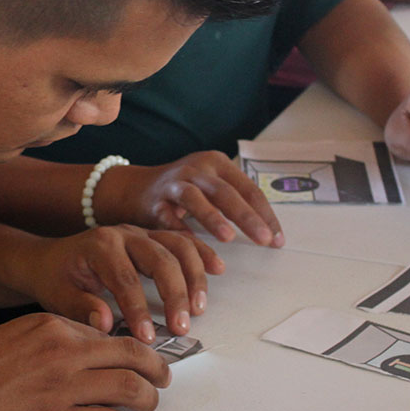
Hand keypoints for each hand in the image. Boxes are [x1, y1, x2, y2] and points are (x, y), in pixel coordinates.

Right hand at [0, 312, 170, 410]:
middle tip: (162, 379)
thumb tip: (90, 350)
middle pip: (133, 355)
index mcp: (51, 325)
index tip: (143, 356)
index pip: (109, 332)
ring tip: (147, 405)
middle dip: (157, 368)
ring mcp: (61, 389)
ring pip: (131, 389)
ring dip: (147, 399)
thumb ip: (51, 340)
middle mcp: (62, 352)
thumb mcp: (13, 336)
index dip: (133, 346)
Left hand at [14, 224, 222, 342]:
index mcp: (98, 246)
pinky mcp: (153, 237)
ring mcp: (141, 233)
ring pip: (178, 246)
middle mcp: (123, 233)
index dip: (138, 309)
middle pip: (159, 258)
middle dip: (174, 294)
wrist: (50, 259)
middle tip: (182, 327)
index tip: (148, 338)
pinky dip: (202, 254)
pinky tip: (217, 270)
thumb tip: (107, 324)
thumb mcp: (58, 297)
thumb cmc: (56, 279)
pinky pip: (183, 241)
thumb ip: (82, 308)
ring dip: (194, 277)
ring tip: (199, 308)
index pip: (125, 278)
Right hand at [100, 151, 284, 247]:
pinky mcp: (154, 202)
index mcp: (217, 164)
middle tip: (264, 240)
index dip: (265, 214)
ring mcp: (173, 183)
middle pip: (226, 192)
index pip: (248, 189)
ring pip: (195, 199)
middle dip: (247, 217)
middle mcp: (196, 169)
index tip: (277, 239)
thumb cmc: (182, 192)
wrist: (132, 189)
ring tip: (228, 237)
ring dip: (212, 218)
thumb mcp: (211, 186)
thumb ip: (236, 201)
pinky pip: (167, 218)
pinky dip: (180, 231)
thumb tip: (269, 230)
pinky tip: (191, 246)